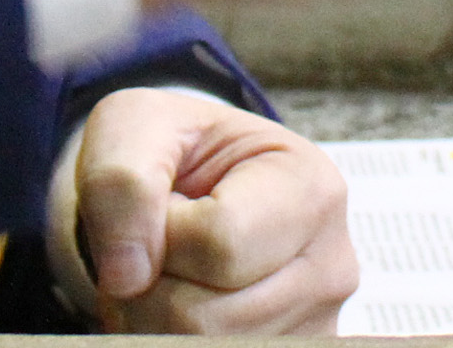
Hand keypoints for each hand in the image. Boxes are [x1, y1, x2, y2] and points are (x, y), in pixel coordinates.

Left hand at [59, 90, 356, 334]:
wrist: (192, 181)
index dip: (161, 230)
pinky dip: (169, 337)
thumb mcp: (135, 127)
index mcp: (312, 188)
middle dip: (150, 283)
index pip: (219, 242)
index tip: (164, 200)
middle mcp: (329, 266)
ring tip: (167, 270)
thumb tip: (128, 274)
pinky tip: (182, 301)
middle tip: (157, 242)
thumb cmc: (173, 149)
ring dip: (151, 316)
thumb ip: (122, 181)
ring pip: (195, 347)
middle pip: (203, 316)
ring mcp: (313, 324)